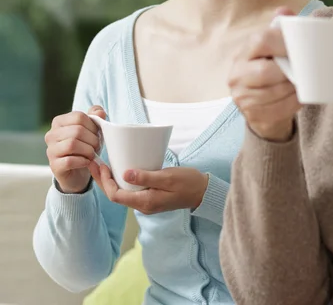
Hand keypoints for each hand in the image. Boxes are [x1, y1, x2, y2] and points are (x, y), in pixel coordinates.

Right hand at [45, 105, 104, 193]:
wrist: (78, 171)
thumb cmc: (85, 146)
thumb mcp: (92, 130)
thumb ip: (96, 117)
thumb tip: (99, 112)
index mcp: (60, 122)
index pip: (79, 117)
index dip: (93, 125)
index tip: (97, 133)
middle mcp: (51, 135)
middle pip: (77, 131)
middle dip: (93, 139)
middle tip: (97, 146)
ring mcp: (50, 150)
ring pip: (72, 145)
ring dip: (88, 150)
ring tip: (92, 154)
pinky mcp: (54, 166)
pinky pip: (69, 161)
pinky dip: (82, 161)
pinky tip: (87, 162)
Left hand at [89, 163, 208, 214]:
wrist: (202, 192)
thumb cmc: (188, 182)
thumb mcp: (168, 177)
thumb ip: (147, 177)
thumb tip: (125, 174)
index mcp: (145, 202)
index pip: (116, 195)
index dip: (105, 182)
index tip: (100, 165)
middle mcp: (143, 205)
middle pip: (115, 195)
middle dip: (102, 180)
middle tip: (93, 163)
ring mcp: (146, 202)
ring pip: (121, 193)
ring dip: (110, 180)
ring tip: (102, 165)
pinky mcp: (150, 197)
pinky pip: (130, 191)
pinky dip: (121, 181)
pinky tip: (120, 170)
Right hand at [228, 7, 300, 140]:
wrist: (263, 106)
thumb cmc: (272, 70)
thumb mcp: (274, 49)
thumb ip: (281, 29)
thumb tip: (285, 10)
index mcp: (244, 51)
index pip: (261, 41)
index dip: (283, 43)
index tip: (301, 48)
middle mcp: (237, 73)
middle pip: (265, 72)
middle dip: (289, 72)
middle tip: (305, 70)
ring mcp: (242, 96)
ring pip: (273, 92)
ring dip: (293, 89)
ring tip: (304, 84)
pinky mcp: (251, 114)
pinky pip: (277, 109)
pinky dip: (293, 103)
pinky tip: (299, 97)